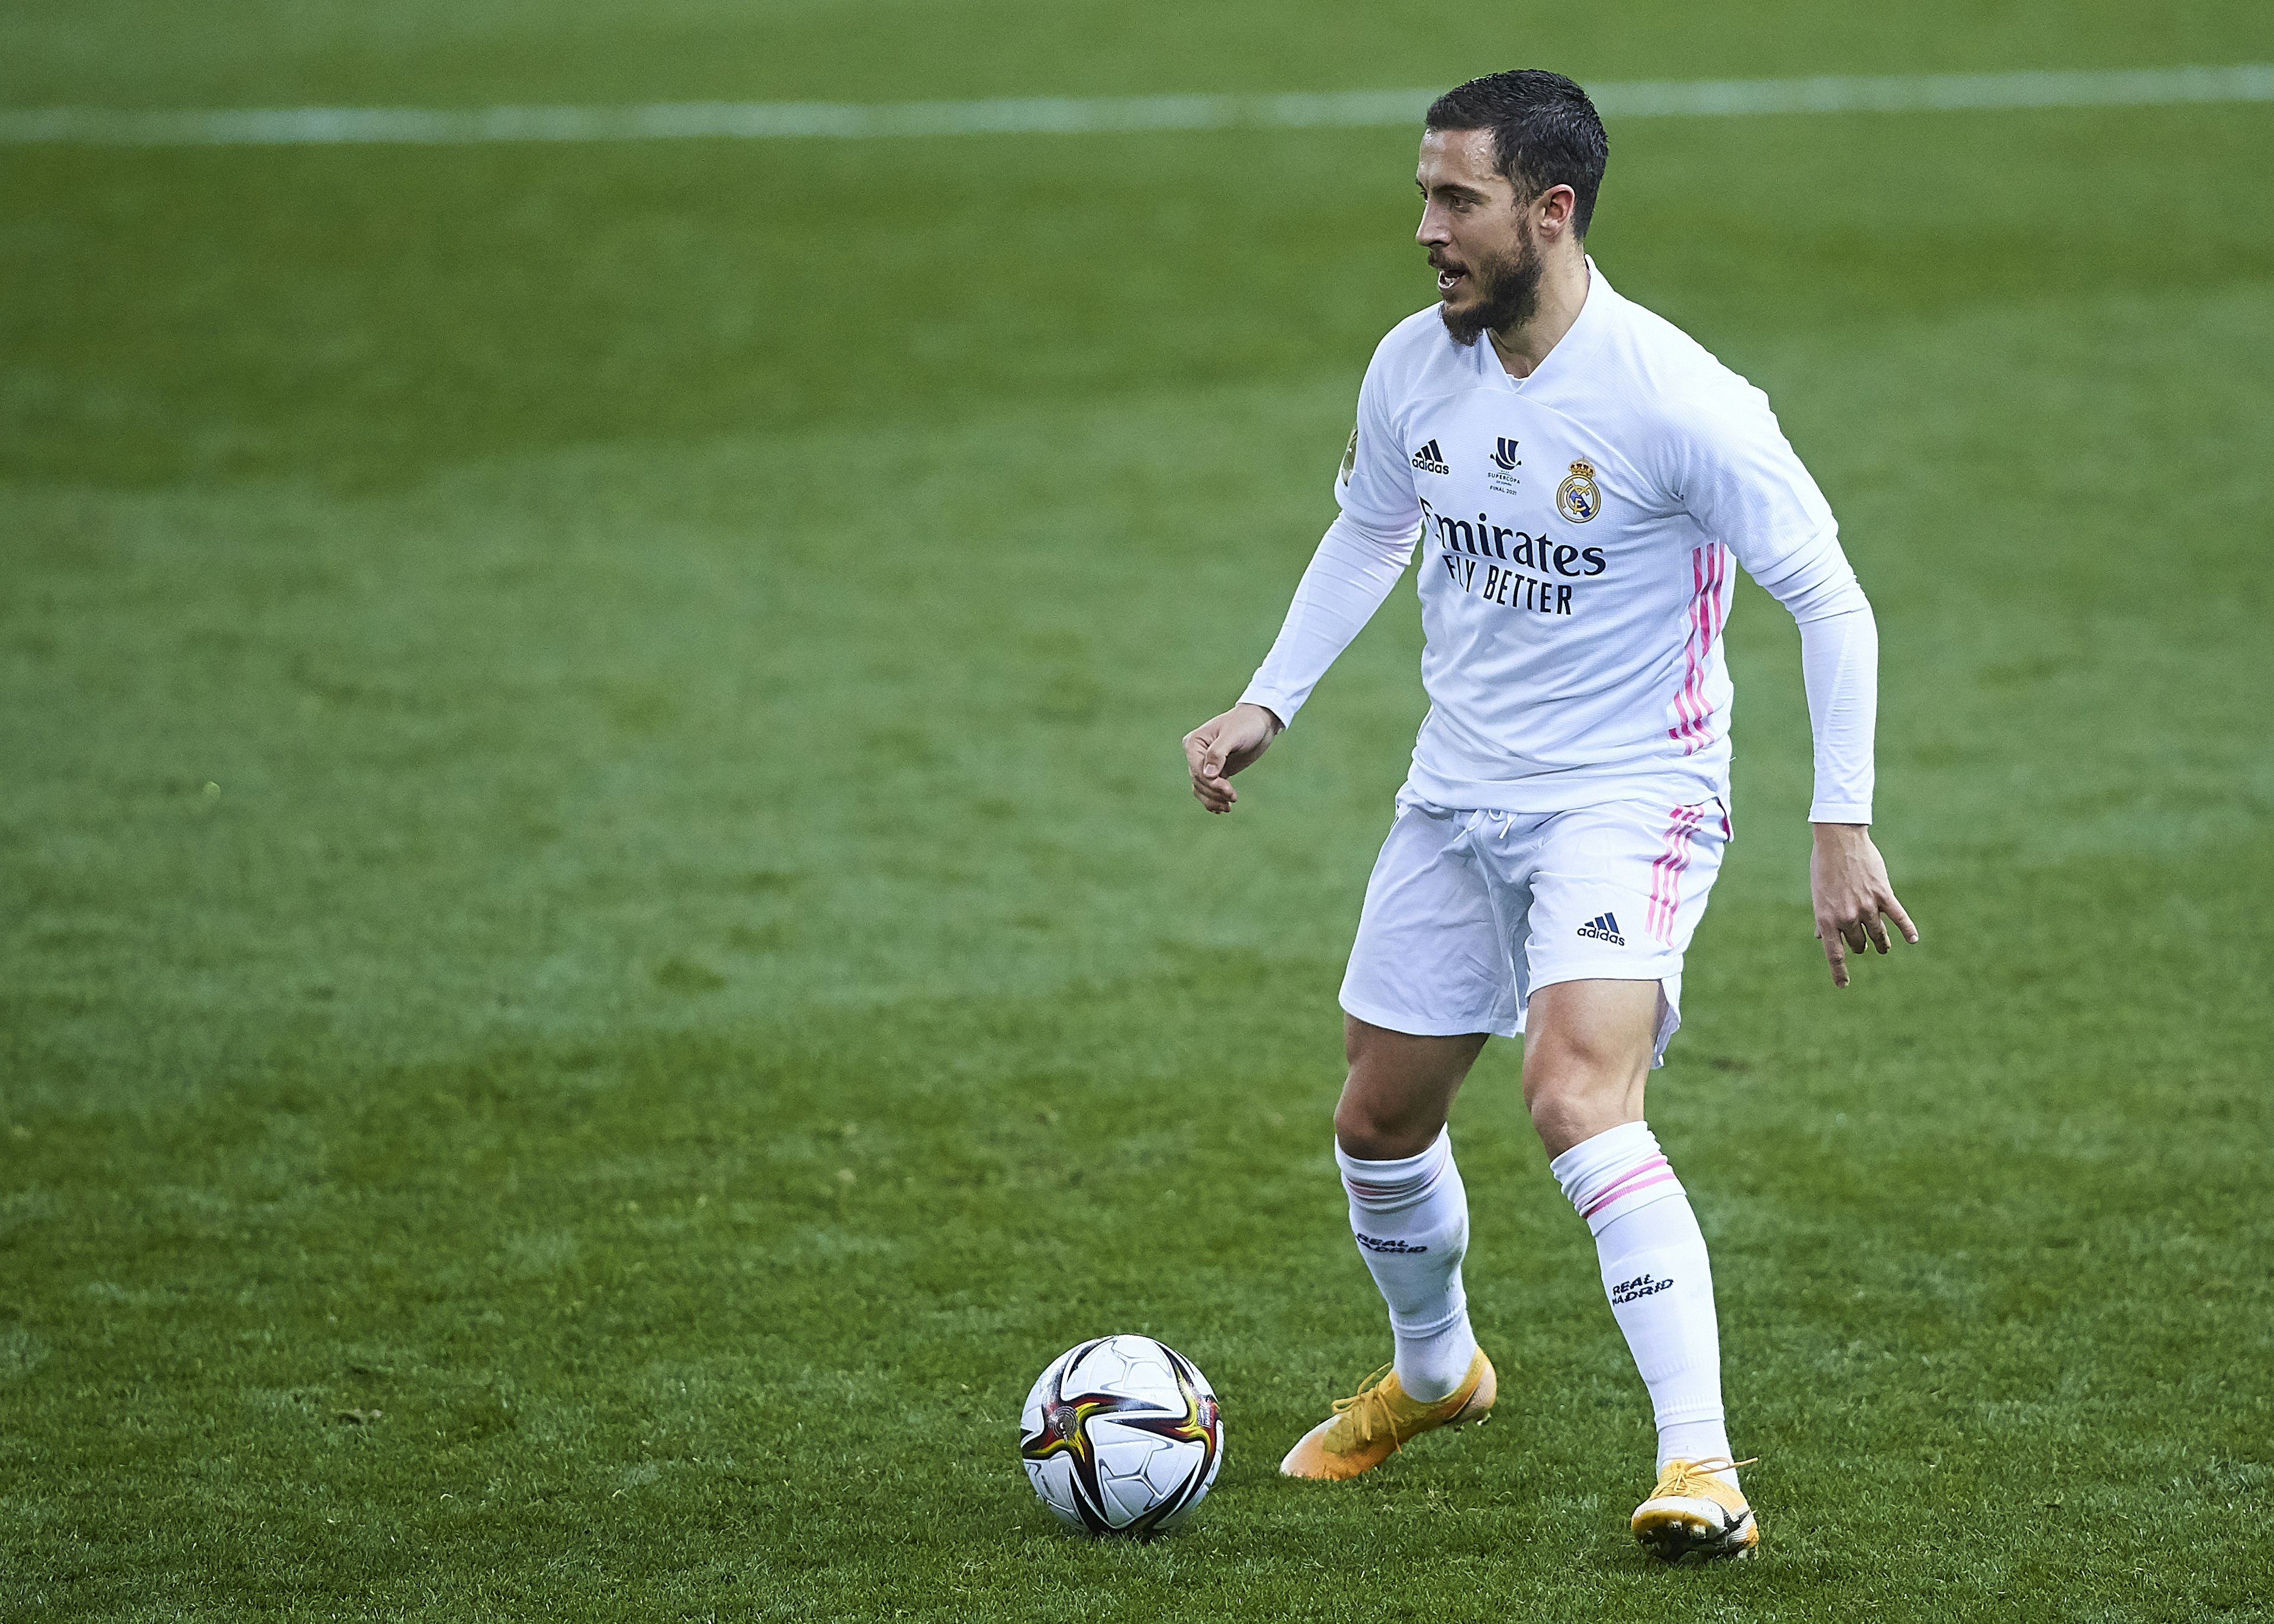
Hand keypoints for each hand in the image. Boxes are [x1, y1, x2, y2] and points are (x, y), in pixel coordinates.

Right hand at [1181, 703, 1282, 812]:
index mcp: (1194, 743)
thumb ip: (1218, 753)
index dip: (1211, 784)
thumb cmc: (1246, 724)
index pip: (1197, 770)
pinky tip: (1221, 808)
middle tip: (1233, 798)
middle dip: (1214, 793)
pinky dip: (1213, 799)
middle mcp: (1195, 753)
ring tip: (1228, 808)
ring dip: (1213, 800)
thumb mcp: (1233, 735)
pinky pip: (1209, 788)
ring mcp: (1205, 763)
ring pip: (1201, 788)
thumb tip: (1208, 775)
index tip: (1229, 790)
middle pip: (1199, 781)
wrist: (1260, 722)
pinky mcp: (1216, 770)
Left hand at [1809, 823, 1917, 987]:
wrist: (1838, 841)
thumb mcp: (1817, 895)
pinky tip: (1912, 939)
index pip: (1834, 953)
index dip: (1839, 971)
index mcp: (1826, 919)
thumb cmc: (1824, 867)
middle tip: (1861, 944)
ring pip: (1878, 935)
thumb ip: (1822, 918)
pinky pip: (1899, 918)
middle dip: (1860, 945)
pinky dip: (1907, 929)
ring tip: (1883, 947)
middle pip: (1859, 944)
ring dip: (1881, 943)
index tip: (1843, 985)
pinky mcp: (1883, 895)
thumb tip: (1820, 937)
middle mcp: (1847, 917)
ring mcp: (1867, 906)